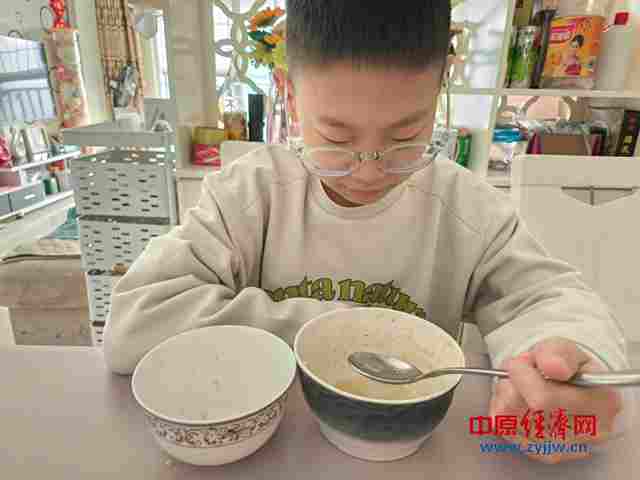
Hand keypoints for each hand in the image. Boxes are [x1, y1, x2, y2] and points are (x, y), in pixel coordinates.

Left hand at [489, 337, 622, 463]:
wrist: (567, 388)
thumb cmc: (568, 369)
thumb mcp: (565, 349)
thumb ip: (558, 353)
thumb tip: (553, 367)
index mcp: (601, 402)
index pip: (542, 399)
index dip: (523, 374)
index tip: (526, 361)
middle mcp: (587, 432)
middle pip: (521, 408)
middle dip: (513, 382)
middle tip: (523, 371)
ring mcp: (564, 448)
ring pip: (508, 417)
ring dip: (506, 394)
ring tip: (522, 385)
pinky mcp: (541, 453)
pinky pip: (503, 426)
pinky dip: (503, 409)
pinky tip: (519, 401)